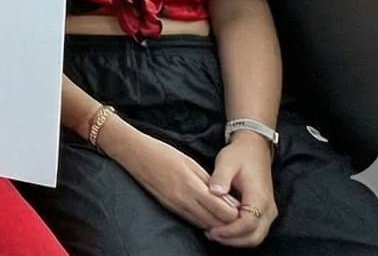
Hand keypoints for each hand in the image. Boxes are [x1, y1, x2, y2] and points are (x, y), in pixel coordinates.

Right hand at [110, 127, 244, 231]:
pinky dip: (204, 220)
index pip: (222, 211)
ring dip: (217, 223)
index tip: (244, 208)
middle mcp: (183, 201)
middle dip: (229, 222)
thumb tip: (227, 198)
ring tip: (226, 215)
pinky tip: (209, 214)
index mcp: (191, 186)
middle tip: (239, 215)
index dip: (236, 213)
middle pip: (215, 222)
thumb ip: (209, 181)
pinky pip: (192, 220)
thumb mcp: (190, 162)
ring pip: (204, 224)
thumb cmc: (162, 153)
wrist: (134, 154)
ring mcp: (175, 206)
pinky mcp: (169, 208)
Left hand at [206, 137, 277, 245]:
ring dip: (236, 239)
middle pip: (254, 236)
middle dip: (232, 240)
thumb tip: (214, 192)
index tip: (212, 230)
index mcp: (259, 196)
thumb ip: (220, 177)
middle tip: (210, 234)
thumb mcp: (226, 161)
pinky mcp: (264, 213)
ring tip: (214, 233)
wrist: (254, 149)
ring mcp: (268, 212)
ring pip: (256, 237)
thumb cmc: (240, 155)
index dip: (230, 231)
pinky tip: (222, 228)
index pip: (248, 223)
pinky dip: (239, 235)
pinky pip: (254, 231)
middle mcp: (268, 208)